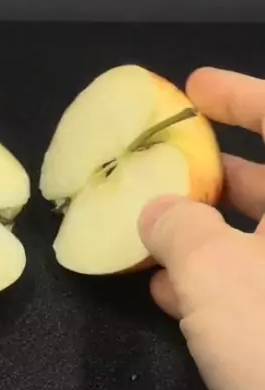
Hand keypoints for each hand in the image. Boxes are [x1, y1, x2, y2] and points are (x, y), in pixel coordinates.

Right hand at [139, 67, 264, 389]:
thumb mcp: (215, 273)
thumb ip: (176, 226)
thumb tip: (159, 209)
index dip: (238, 95)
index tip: (192, 88)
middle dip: (213, 176)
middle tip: (163, 172)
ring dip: (210, 238)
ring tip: (152, 245)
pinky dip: (233, 281)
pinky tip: (182, 300)